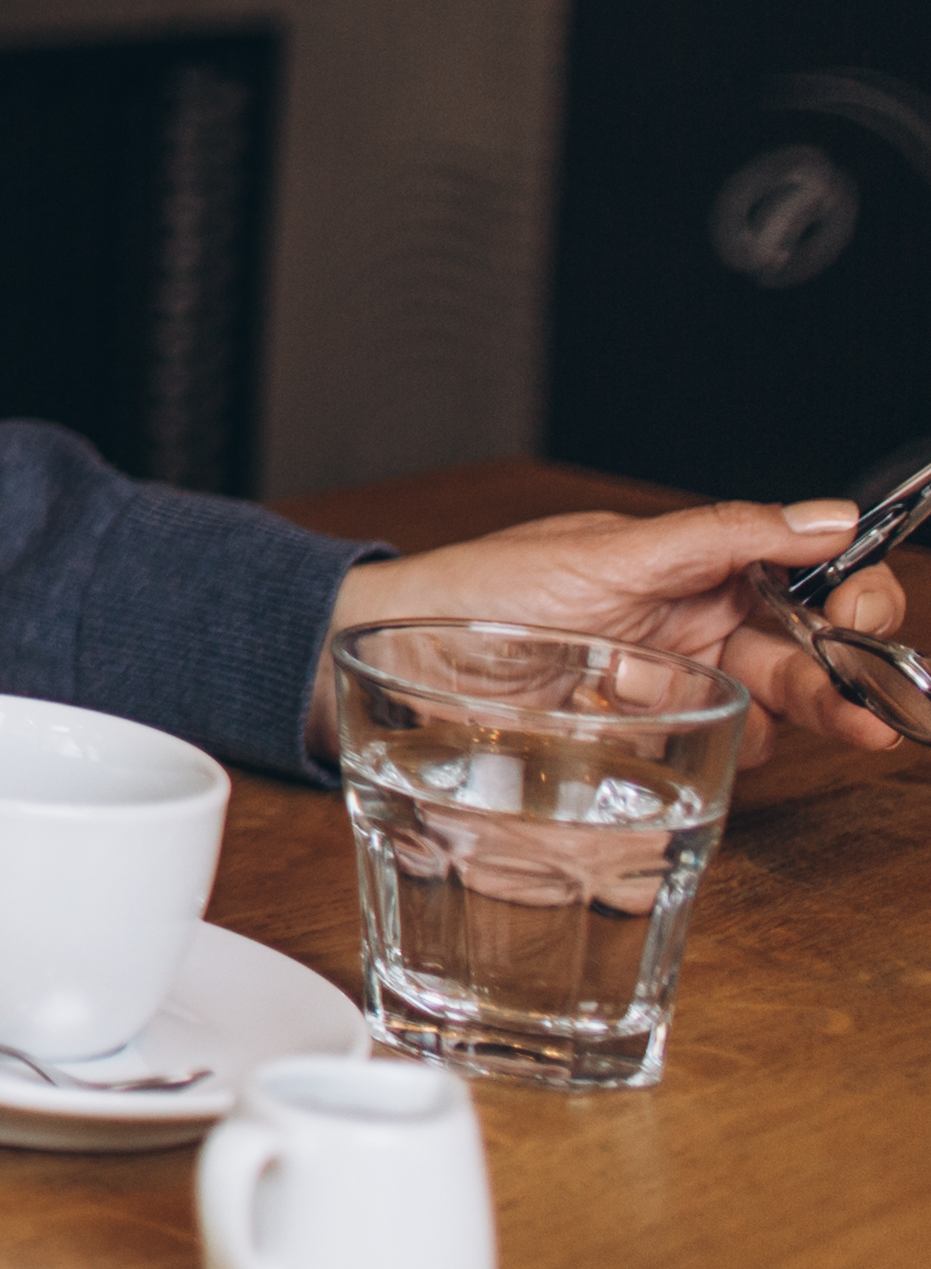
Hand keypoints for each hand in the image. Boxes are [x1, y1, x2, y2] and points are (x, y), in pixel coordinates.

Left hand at [317, 500, 915, 752]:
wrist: (403, 651)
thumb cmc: (491, 586)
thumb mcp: (612, 554)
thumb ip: (723, 536)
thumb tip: (830, 516)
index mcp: (702, 564)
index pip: (811, 580)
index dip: (853, 601)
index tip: (861, 619)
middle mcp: (701, 625)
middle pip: (807, 657)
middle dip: (841, 686)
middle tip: (866, 718)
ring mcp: (677, 685)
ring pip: (771, 713)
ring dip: (770, 720)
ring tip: (728, 714)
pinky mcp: (648, 740)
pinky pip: (712, 752)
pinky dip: (702, 746)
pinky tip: (647, 722)